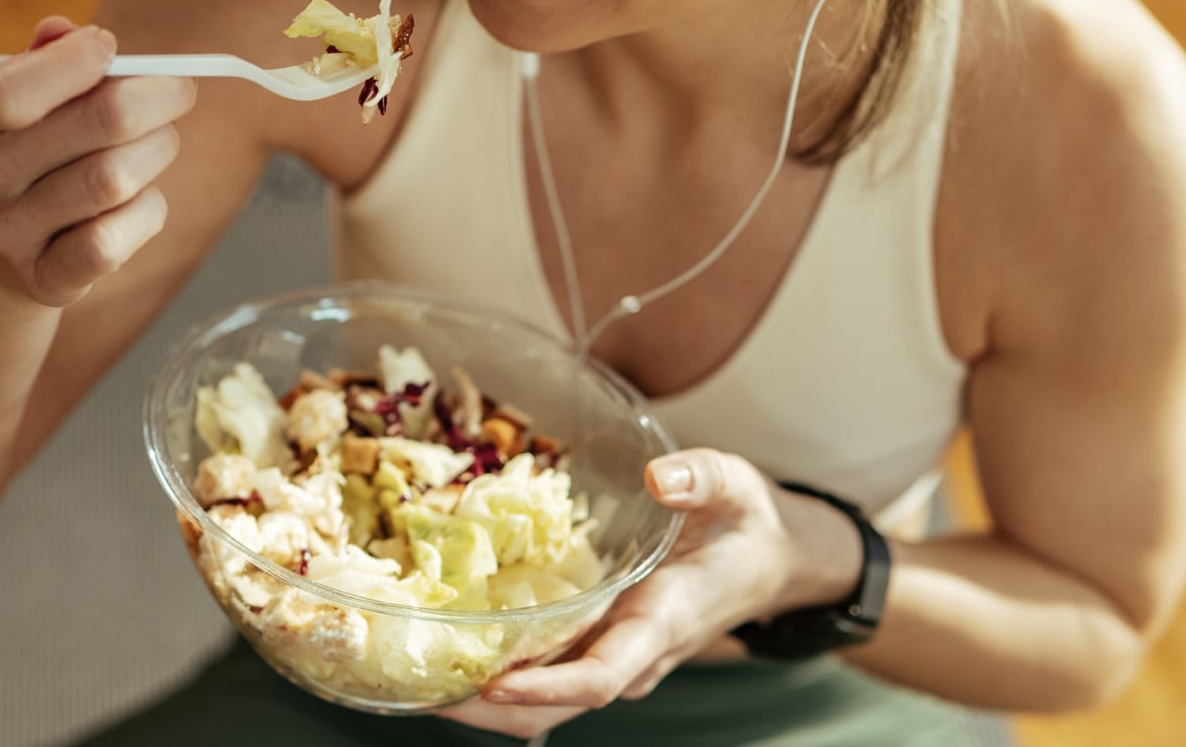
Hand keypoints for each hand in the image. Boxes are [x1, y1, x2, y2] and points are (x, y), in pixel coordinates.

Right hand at [0, 17, 197, 305]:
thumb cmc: (34, 150)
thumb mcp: (30, 100)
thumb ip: (50, 59)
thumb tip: (68, 33)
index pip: (7, 91)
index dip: (73, 61)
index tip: (110, 47)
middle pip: (101, 122)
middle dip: (159, 97)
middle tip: (179, 92)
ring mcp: (11, 235)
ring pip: (116, 180)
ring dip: (159, 151)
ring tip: (160, 143)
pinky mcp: (46, 281)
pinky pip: (113, 242)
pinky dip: (147, 213)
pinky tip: (142, 200)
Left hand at [436, 449, 862, 738]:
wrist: (769, 562)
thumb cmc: (748, 525)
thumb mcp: (736, 486)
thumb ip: (702, 478)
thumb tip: (658, 477)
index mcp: (662, 621)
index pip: (602, 676)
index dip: (547, 688)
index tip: (496, 684)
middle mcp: (634, 653)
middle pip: (558, 707)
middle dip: (489, 709)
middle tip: (418, 687)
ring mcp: (617, 656)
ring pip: (547, 702)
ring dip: (484, 700)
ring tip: (416, 673)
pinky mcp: (602, 645)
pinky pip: (547, 677)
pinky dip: (499, 675)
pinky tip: (450, 649)